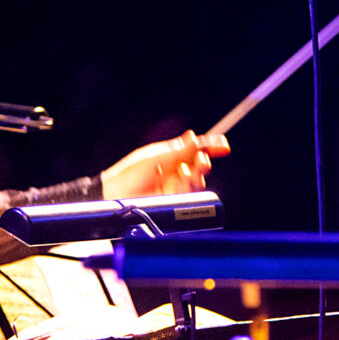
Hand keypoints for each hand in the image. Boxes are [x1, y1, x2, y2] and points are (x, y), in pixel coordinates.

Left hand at [101, 130, 229, 199]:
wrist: (115, 194)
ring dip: (196, 174)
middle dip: (204, 162)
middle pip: (199, 167)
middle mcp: (174, 172)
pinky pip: (189, 194)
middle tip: (203, 159)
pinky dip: (189, 185)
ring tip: (186, 171)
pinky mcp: (173, 202)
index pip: (194, 150)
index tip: (223, 145)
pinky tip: (181, 179)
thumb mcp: (155, 157)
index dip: (210, 147)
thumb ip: (177, 149)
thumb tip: (194, 137)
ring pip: (197, 182)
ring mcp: (174, 188)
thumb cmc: (129, 173)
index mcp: (170, 157)